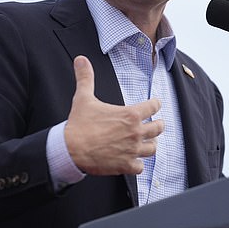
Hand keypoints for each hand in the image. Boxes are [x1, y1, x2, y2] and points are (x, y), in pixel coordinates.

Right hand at [64, 55, 163, 174]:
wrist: (70, 149)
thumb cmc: (78, 124)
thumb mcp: (83, 97)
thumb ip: (85, 77)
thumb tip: (81, 60)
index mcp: (130, 115)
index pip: (154, 106)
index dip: (155, 104)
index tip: (155, 104)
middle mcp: (135, 132)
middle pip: (158, 128)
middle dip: (157, 125)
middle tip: (155, 124)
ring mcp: (132, 150)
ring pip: (152, 148)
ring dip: (150, 144)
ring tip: (147, 143)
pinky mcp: (126, 165)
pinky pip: (140, 167)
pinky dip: (138, 164)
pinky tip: (134, 161)